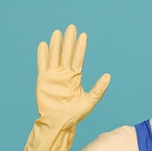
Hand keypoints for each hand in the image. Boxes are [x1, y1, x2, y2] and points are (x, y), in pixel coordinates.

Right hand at [22, 25, 110, 150]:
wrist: (59, 122)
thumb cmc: (75, 114)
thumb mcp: (90, 101)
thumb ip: (99, 89)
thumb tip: (108, 76)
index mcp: (75, 77)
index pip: (78, 58)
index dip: (81, 47)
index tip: (83, 35)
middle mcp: (64, 74)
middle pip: (67, 53)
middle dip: (69, 41)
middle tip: (71, 27)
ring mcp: (53, 76)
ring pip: (55, 56)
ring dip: (56, 44)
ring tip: (57, 32)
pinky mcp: (43, 80)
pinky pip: (43, 65)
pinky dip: (43, 55)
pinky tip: (43, 45)